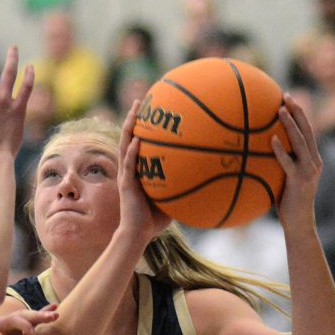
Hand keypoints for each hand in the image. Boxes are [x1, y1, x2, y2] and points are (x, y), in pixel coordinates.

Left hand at [0, 305, 58, 334]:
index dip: (23, 324)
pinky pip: (31, 326)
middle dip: (36, 316)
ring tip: (57, 313)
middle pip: (21, 316)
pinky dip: (40, 320)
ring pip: (27, 318)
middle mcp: (0, 326)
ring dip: (41, 315)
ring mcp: (9, 330)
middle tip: (52, 317)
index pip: (10, 320)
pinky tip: (52, 312)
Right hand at [118, 100, 170, 243]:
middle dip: (134, 118)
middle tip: (141, 100)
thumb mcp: (173, 199)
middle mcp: (129, 169)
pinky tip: (137, 140)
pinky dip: (132, 152)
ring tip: (135, 110)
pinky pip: (129, 165)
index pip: (138, 143)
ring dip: (129, 127)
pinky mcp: (126, 185)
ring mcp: (126, 175)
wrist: (138, 235)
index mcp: (138, 171)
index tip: (151, 109)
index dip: (142, 126)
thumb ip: (184, 186)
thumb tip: (209, 177)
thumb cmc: (154, 221)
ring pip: (125, 145)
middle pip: (129, 137)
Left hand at [272, 93, 322, 230]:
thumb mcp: (285, 177)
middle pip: (307, 130)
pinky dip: (281, 150)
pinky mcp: (299, 181)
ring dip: (291, 125)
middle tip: (286, 96)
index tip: (287, 98)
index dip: (299, 113)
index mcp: (313, 158)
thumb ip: (280, 163)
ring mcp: (309, 171)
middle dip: (298, 111)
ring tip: (281, 111)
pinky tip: (272, 139)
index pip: (307, 130)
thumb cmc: (287, 200)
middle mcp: (314, 161)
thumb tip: (258, 149)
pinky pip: (288, 162)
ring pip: (301, 142)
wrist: (299, 222)